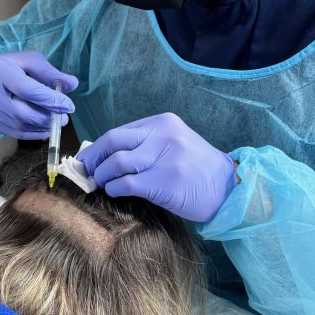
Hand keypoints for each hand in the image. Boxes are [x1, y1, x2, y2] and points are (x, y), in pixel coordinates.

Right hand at [0, 51, 77, 139]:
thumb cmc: (7, 65)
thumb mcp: (28, 60)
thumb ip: (50, 73)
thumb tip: (72, 84)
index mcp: (0, 71)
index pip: (28, 90)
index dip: (51, 100)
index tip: (69, 106)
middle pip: (22, 113)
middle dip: (46, 118)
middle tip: (63, 118)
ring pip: (18, 126)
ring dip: (41, 127)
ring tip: (54, 123)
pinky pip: (13, 133)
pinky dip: (31, 133)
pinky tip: (42, 129)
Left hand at [78, 113, 235, 221]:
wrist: (228, 188)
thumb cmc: (196, 168)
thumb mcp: (173, 143)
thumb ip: (144, 143)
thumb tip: (105, 154)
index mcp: (162, 123)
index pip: (118, 132)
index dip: (97, 147)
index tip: (86, 158)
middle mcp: (162, 136)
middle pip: (112, 142)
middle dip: (93, 158)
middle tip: (86, 171)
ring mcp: (164, 158)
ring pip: (117, 162)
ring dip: (102, 175)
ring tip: (100, 183)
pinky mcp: (164, 182)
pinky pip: (127, 183)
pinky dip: (114, 188)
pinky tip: (114, 191)